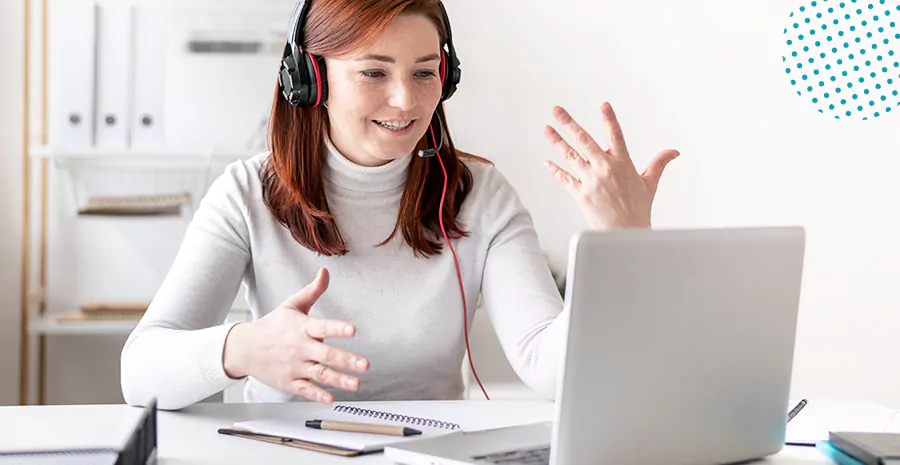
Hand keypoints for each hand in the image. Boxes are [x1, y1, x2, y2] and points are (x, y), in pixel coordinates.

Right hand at [223, 268, 368, 403]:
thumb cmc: (273, 325)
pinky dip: (317, 395)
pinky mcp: (289, 382)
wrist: (245, 348)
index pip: (323, 327)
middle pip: (326, 355)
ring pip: (319, 374)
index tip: (353, 330)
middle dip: (347, 360)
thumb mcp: (291, 305)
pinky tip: (330, 398)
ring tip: (356, 383)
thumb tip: (325, 271)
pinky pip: (305, 389)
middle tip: (365, 364)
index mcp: (302, 327)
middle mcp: (299, 347)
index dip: (338, 329)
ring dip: (339, 380)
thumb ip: (312, 291)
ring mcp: (294, 366)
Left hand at [543, 102, 679, 229]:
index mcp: (623, 163)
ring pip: (570, 156)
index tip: (604, 105)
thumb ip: (659, 163)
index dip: (609, 119)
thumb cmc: (638, 210)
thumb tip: (673, 152)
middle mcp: (605, 169)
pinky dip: (555, 170)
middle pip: (584, 141)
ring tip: (547, 129)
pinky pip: (564, 178)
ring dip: (557, 141)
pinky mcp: (580, 194)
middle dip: (569, 123)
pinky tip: (547, 161)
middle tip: (557, 110)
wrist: (625, 234)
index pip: (616, 135)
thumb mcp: (650, 183)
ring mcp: (591, 181)